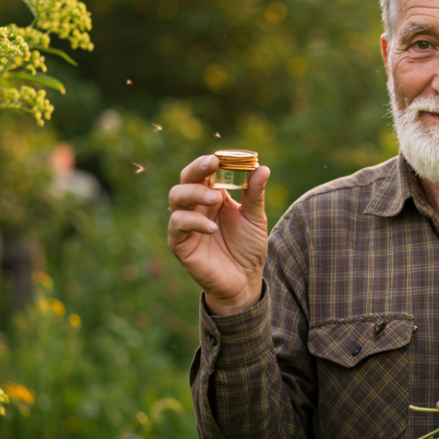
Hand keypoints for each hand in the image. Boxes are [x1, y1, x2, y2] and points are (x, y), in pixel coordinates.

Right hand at [167, 155, 269, 315]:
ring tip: (217, 199)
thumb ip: (255, 194)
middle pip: (185, 179)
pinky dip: (193, 222)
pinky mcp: (180, 244)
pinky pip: (177, 225)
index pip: (203, 171)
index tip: (221, 156)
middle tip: (213, 165)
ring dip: (195, 193)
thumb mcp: (255, 219)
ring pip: (175, 198)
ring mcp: (186, 224)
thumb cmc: (248, 249)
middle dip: (196, 168)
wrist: (245, 281)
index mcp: (212, 196)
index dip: (209, 161)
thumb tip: (262, 167)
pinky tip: (212, 228)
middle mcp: (196, 207)